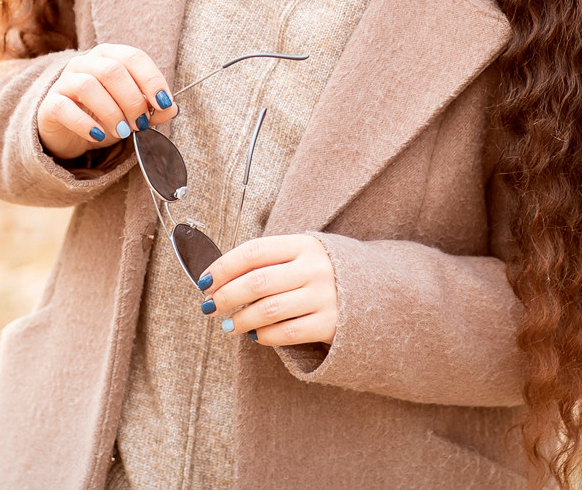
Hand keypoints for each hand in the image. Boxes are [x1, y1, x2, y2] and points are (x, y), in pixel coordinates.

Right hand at [37, 43, 176, 160]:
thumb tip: (172, 108)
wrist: (65, 131)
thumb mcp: (130, 112)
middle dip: (132, 100)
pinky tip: (98, 136)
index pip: (133, 57)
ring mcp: (65, 81)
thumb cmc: (102, 115)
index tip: (164, 103)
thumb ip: (152, 109)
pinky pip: (65, 108)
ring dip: (111, 112)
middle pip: (112, 71)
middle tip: (140, 125)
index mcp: (109, 56)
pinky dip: (85, 124)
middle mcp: (85, 63)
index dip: (151, 79)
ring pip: (88, 86)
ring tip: (122, 132)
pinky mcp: (49, 104)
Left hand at [199, 234, 336, 346]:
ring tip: (229, 325)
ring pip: (269, 310)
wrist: (376, 292)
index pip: (254, 252)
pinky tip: (255, 335)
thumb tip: (220, 276)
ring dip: (241, 320)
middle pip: (257, 282)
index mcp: (303, 245)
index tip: (205, 281)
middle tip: (210, 306)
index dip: (224, 267)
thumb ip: (269, 260)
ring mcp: (324, 296)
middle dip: (226, 296)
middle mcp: (314, 268)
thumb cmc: (324, 272)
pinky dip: (265, 336)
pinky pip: (287, 333)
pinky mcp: (330, 323)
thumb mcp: (302, 255)